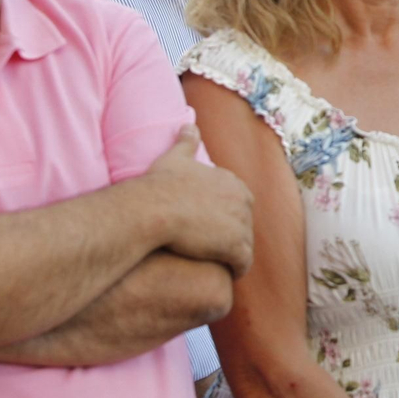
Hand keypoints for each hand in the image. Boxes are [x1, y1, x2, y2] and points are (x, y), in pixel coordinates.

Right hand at [140, 126, 255, 277]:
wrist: (154, 209)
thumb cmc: (159, 185)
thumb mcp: (174, 158)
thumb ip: (186, 142)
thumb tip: (188, 124)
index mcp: (233, 182)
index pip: (236, 204)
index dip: (221, 218)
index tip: (206, 228)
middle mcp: (244, 200)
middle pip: (242, 225)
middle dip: (230, 237)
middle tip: (212, 250)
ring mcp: (243, 224)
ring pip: (244, 246)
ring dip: (233, 255)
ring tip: (217, 265)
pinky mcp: (238, 247)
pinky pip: (243, 264)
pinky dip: (235, 269)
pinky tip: (224, 274)